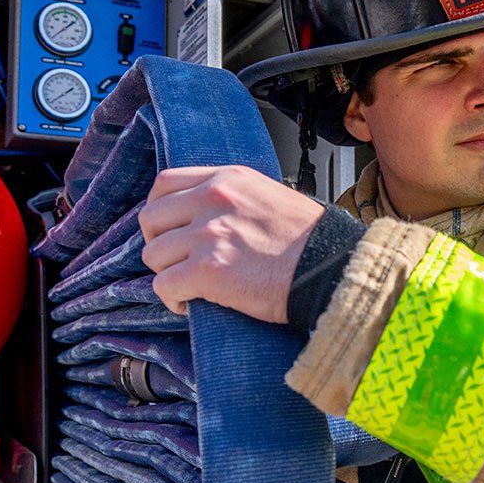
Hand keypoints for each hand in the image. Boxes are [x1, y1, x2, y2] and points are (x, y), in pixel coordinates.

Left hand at [138, 165, 324, 322]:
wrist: (333, 267)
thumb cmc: (311, 240)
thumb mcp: (269, 196)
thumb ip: (233, 198)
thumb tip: (205, 216)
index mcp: (228, 179)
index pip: (165, 183)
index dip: (160, 211)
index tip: (168, 230)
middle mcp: (213, 200)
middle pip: (151, 219)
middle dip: (158, 244)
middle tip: (176, 262)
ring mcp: (209, 234)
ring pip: (154, 255)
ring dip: (167, 274)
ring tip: (189, 287)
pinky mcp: (208, 271)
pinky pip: (164, 286)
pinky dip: (172, 299)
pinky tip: (190, 303)